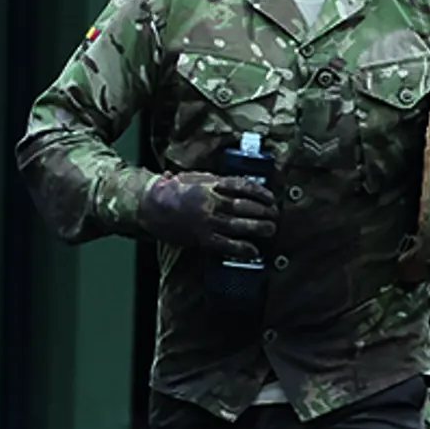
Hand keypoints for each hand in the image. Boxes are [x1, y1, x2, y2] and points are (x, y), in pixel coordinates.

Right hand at [135, 172, 274, 260]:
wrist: (153, 206)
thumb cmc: (177, 189)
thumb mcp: (200, 178)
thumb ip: (221, 182)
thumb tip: (244, 187)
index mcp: (212, 185)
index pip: (244, 186)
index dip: (261, 192)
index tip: (271, 197)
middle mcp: (212, 202)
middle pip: (245, 207)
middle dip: (264, 211)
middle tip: (276, 214)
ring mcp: (207, 221)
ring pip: (238, 226)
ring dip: (258, 228)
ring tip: (271, 229)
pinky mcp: (201, 238)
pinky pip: (225, 245)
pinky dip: (241, 248)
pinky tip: (253, 250)